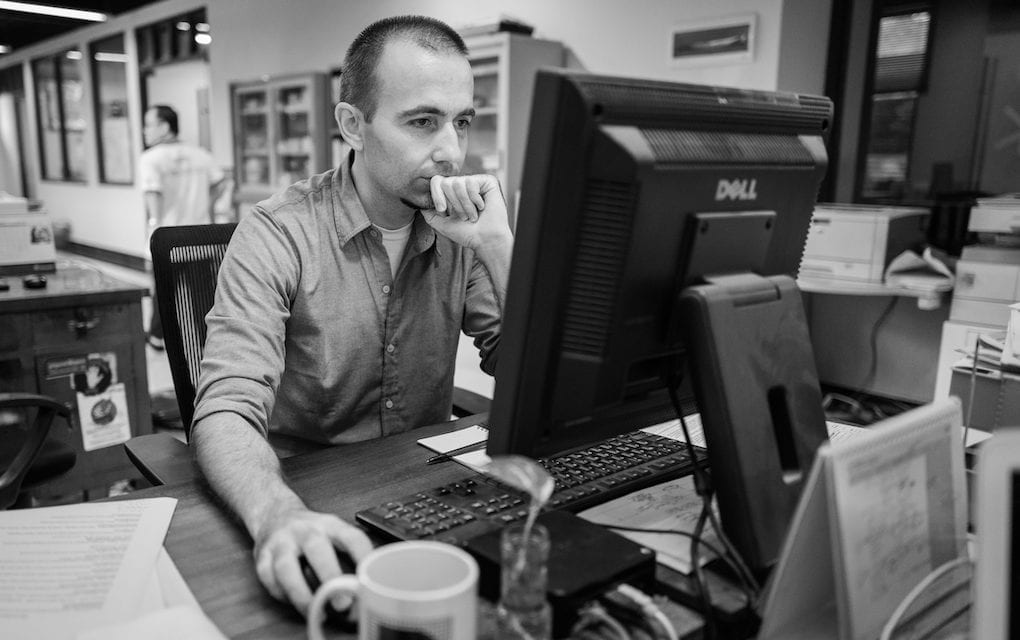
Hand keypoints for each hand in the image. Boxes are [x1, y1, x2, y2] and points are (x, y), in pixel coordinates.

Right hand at [252, 506, 373, 615]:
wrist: (275, 514)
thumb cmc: (311, 532)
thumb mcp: (333, 534)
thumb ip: (348, 558)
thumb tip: (364, 592)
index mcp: (329, 525)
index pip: (351, 538)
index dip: (363, 558)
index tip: (371, 580)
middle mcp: (305, 530)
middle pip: (317, 549)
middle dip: (330, 577)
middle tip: (343, 604)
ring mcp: (281, 542)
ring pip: (287, 568)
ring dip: (301, 594)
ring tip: (316, 611)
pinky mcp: (262, 556)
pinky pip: (270, 579)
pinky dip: (282, 595)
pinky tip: (294, 602)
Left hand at [422, 174, 511, 250]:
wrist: (485, 240)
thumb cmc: (467, 234)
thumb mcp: (442, 224)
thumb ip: (429, 213)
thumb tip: (420, 202)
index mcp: (453, 192)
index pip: (437, 181)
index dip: (437, 195)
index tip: (443, 211)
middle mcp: (463, 184)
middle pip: (446, 182)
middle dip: (453, 204)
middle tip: (464, 217)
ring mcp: (476, 182)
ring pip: (458, 183)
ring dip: (464, 205)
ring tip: (473, 215)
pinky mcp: (488, 181)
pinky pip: (471, 182)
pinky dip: (475, 199)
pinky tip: (482, 207)